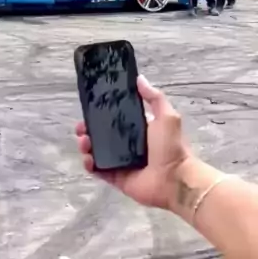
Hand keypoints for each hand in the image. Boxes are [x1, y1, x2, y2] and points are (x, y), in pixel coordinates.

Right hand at [76, 76, 190, 209]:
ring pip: (96, 152)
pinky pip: (98, 171)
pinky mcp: (116, 178)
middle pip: (101, 135)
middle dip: (88, 130)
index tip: (89, 109)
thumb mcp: (166, 116)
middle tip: (81, 128)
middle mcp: (126, 145)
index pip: (113, 119)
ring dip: (86, 146)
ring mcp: (120, 163)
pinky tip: (87, 159)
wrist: (176, 180)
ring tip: (84, 142)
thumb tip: (139, 78)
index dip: (100, 114)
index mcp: (137, 129)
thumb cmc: (171, 146)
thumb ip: (154, 97)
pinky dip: (89, 165)